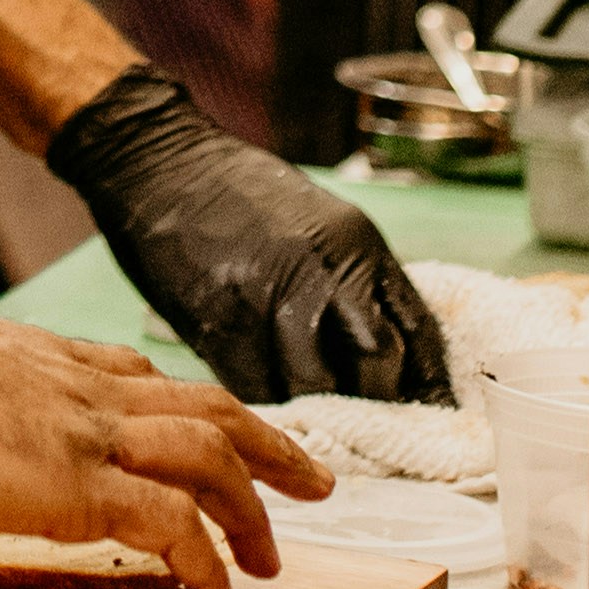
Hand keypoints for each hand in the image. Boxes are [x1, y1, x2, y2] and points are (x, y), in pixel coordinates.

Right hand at [0, 304, 327, 588]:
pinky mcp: (89, 484)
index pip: (129, 378)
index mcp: (36, 369)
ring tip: (276, 553)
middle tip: (309, 475)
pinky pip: (179, 529)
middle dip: (263, 441)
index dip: (174, 406)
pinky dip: (211, 571)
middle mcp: (79, 391)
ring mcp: (93, 434)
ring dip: (258, 503)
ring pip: (215, 453)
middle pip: (201, 404)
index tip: (205, 429)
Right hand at [46, 64, 453, 403]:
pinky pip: (255, 386)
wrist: (156, 160)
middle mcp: (320, 269)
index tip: (432, 413)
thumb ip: (352, 281)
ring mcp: (266, 297)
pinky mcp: (215, 320)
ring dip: (319, 413)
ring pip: (314, 385)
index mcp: (355, 244)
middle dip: (377, 403)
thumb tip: (385, 353)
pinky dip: (267, 403)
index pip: (415, 329)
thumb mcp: (319, 222)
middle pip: (374, 364)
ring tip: (317, 427)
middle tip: (371, 428)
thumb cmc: (236, 190)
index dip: (428, 381)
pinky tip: (267, 407)